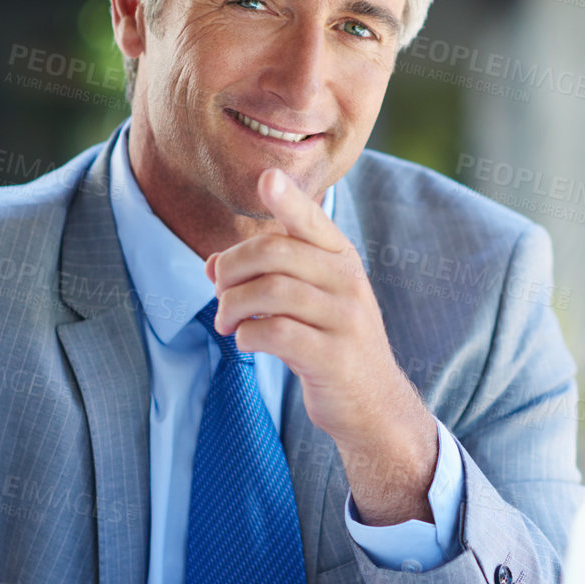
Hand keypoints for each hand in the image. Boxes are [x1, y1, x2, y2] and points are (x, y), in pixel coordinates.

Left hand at [206, 168, 437, 523]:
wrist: (373, 404)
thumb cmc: (331, 344)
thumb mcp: (307, 301)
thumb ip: (265, 276)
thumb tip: (211, 265)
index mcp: (341, 259)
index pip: (311, 220)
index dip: (288, 199)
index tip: (266, 179)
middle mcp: (348, 281)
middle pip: (276, 253)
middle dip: (232, 268)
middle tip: (217, 292)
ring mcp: (344, 318)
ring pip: (272, 291)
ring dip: (233, 306)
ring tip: (225, 322)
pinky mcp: (333, 356)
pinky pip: (278, 333)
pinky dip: (248, 335)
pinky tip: (246, 342)